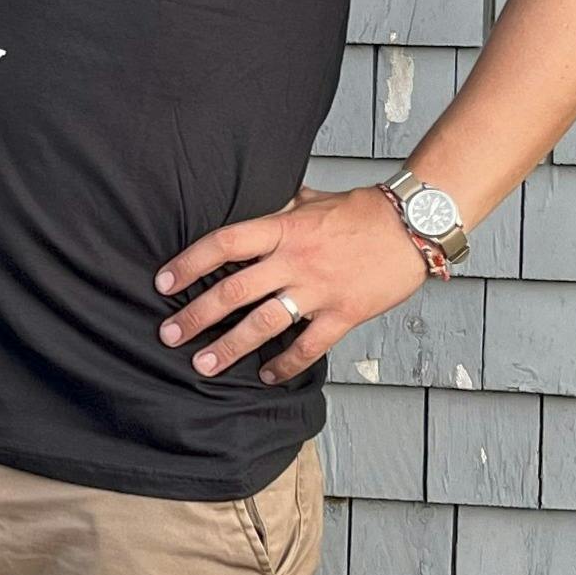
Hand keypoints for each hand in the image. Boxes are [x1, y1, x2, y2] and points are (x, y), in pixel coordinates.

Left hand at [154, 185, 427, 384]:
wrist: (413, 226)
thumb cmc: (359, 210)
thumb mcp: (309, 199)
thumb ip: (277, 210)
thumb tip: (247, 204)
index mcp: (282, 228)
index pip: (223, 244)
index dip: (189, 263)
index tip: (162, 282)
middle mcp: (294, 261)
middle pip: (233, 291)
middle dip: (196, 316)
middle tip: (169, 335)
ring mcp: (319, 290)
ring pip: (264, 323)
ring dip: (231, 347)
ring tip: (204, 365)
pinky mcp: (344, 314)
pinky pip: (309, 346)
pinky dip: (286, 364)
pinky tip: (267, 376)